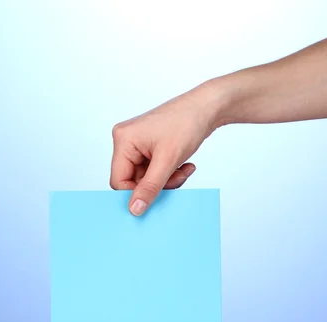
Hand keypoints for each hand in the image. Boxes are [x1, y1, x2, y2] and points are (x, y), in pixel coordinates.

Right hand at [110, 83, 221, 215]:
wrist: (207, 108)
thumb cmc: (187, 122)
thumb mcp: (168, 160)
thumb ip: (150, 187)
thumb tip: (134, 209)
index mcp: (123, 140)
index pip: (118, 180)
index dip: (135, 193)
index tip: (154, 199)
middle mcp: (126, 141)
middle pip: (133, 180)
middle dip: (156, 185)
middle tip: (176, 180)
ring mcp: (138, 144)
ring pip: (146, 178)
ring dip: (166, 180)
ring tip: (183, 171)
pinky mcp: (149, 147)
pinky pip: (153, 171)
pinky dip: (169, 173)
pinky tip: (183, 166)